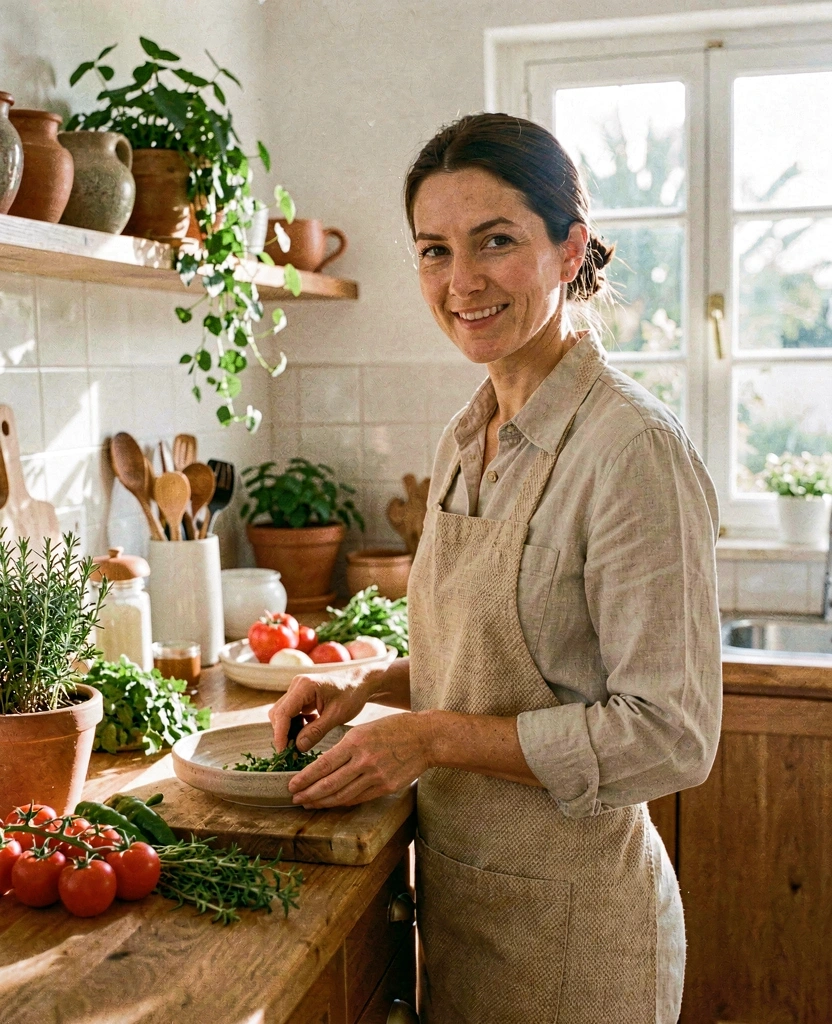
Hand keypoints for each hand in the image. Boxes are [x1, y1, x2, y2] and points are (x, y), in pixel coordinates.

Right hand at [268, 669, 374, 751]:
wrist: (359, 683)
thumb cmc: (351, 695)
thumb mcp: (337, 716)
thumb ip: (316, 731)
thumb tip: (298, 747)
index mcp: (305, 686)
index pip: (283, 713)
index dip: (280, 735)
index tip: (283, 753)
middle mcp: (297, 685)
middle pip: (279, 714)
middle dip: (284, 734)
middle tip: (295, 752)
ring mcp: (297, 689)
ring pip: (282, 715)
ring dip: (290, 730)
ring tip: (304, 741)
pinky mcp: (299, 695)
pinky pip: (290, 713)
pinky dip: (296, 725)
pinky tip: (310, 729)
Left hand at [288, 711, 433, 807]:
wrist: (426, 737)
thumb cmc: (394, 728)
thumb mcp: (365, 729)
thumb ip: (346, 747)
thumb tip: (324, 766)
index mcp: (355, 742)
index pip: (323, 765)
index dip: (305, 778)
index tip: (291, 785)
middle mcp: (364, 761)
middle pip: (329, 784)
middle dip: (309, 794)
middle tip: (295, 799)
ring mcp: (376, 776)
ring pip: (343, 795)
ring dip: (323, 802)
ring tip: (309, 803)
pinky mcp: (386, 787)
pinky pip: (359, 798)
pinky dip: (343, 802)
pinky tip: (332, 803)